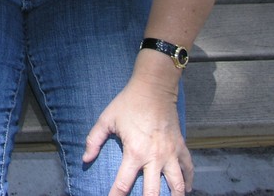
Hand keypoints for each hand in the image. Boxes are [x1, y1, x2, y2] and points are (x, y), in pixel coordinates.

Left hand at [83, 76, 192, 195]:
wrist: (153, 88)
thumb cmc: (128, 103)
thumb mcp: (106, 119)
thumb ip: (94, 140)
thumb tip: (85, 159)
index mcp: (134, 153)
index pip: (123, 184)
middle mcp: (155, 158)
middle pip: (153, 192)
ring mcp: (171, 154)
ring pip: (176, 185)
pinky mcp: (181, 147)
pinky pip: (189, 168)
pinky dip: (189, 180)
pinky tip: (186, 189)